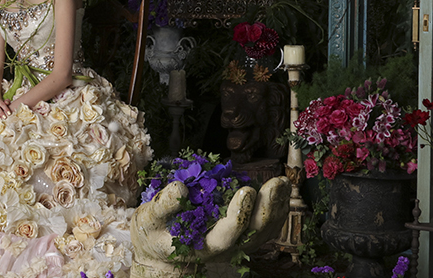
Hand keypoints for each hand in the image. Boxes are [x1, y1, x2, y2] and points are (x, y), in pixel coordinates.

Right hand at [130, 177, 291, 277]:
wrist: (160, 250)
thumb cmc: (153, 233)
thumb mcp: (148, 218)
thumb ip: (162, 205)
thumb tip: (180, 187)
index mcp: (203, 246)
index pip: (228, 234)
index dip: (239, 213)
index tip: (246, 190)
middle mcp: (225, 249)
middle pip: (255, 233)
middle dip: (268, 207)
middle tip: (277, 182)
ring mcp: (236, 243)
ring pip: (265, 231)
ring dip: (277, 207)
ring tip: (283, 182)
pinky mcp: (241, 235)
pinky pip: (265, 226)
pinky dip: (275, 209)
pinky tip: (280, 190)